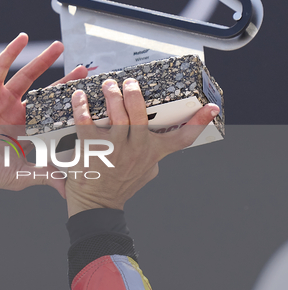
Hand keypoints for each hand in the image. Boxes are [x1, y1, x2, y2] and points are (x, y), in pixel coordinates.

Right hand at [0, 34, 86, 190]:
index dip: (69, 107)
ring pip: (27, 75)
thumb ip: (45, 175)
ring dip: (43, 60)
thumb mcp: (20, 175)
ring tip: (59, 46)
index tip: (88, 98)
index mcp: (26, 132)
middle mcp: (16, 114)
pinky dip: (11, 52)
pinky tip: (23, 38)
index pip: (53, 115)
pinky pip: (0, 67)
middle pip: (46, 92)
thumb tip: (68, 187)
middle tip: (83, 71)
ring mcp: (2, 100)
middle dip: (65, 81)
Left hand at [65, 77, 219, 215]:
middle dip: (134, 93)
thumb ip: (154, 152)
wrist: (98, 205)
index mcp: (153, 152)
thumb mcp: (147, 170)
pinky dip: (81, 106)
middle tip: (128, 83)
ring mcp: (113, 148)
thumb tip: (161, 134)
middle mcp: (136, 149)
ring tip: (108, 85)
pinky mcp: (91, 148)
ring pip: (116, 114)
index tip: (210, 106)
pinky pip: (85, 121)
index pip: (182, 138)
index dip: (199, 122)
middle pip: (140, 114)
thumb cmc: (122, 185)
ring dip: (111, 95)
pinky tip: (78, 96)